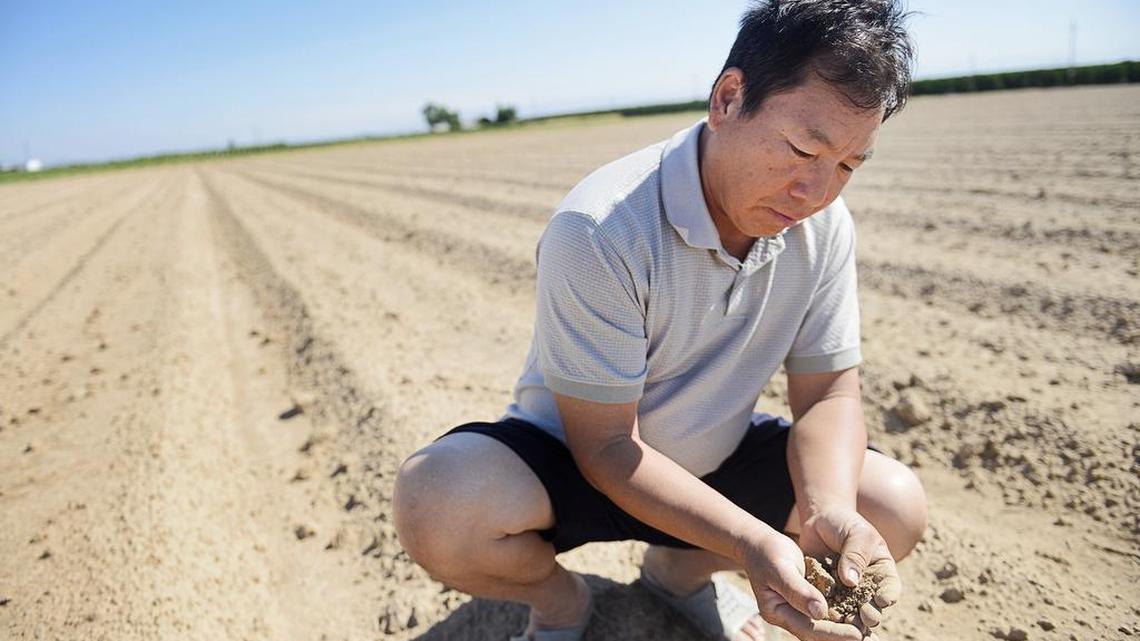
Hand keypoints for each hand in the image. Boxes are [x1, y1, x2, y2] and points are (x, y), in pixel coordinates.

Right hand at [737, 528, 873, 640]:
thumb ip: (798, 590)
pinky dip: (844, 617)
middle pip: (818, 634)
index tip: (856, 635)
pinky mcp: (808, 601)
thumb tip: (820, 612)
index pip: (808, 628)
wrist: (760, 543)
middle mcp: (788, 616)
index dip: (833, 634)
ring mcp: (798, 610)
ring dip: (846, 631)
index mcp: (777, 612)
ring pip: (825, 626)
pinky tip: (862, 618)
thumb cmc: (768, 552)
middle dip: (843, 638)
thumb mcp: (780, 568)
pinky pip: (828, 613)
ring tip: (871, 636)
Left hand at [797, 507, 901, 635]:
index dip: (889, 595)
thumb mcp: (855, 533)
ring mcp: (847, 593)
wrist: (819, 522)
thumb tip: (851, 581)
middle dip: (871, 613)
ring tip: (846, 623)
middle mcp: (867, 586)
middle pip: (872, 605)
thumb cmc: (844, 524)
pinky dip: (828, 613)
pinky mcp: (828, 594)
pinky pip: (829, 606)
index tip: (882, 600)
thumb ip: (855, 555)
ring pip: (851, 610)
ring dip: (849, 618)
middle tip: (866, 618)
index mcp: (882, 571)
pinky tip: (825, 617)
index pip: (890, 587)